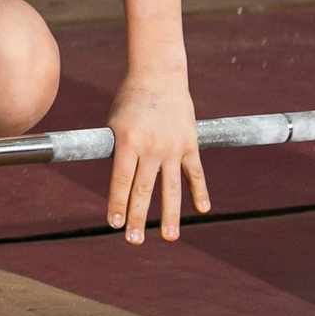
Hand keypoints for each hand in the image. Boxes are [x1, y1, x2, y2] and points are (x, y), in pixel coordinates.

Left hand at [105, 71, 207, 243]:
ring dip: (169, 215)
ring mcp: (172, 147)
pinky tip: (201, 210)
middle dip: (137, 217)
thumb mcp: (116, 124)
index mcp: (127, 142)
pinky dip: (200, 191)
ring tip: (168, 237)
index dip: (117, 205)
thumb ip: (119, 154)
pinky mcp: (190, 143)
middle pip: (143, 190)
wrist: (158, 74)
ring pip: (171, 188)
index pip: (120, 181)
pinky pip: (195, 173)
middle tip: (134, 240)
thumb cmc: (129, 100)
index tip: (113, 225)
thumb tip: (120, 188)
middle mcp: (151, 147)